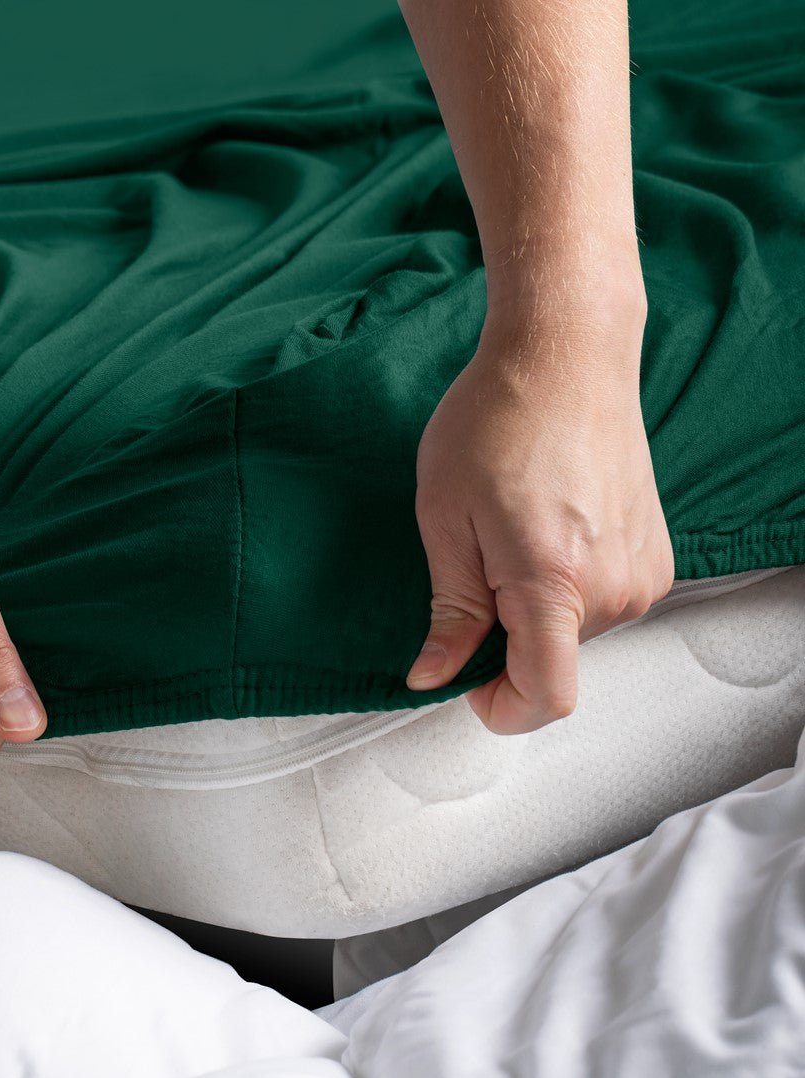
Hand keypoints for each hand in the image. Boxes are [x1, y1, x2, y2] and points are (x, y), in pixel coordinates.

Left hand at [406, 298, 674, 733]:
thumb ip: (449, 610)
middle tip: (474, 563)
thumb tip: (434, 674)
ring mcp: (643, 573)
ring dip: (534, 607)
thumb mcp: (444, 518)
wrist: (567, 357)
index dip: (499, 708)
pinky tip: (545, 528)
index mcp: (554, 583)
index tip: (466, 686)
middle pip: (550, 662)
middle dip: (503, 637)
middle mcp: (614, 589)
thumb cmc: (496, 420)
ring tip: (511, 532)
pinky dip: (565, 586)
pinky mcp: (655, 556)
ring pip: (573, 632)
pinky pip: (600, 602)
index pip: (544, 697)